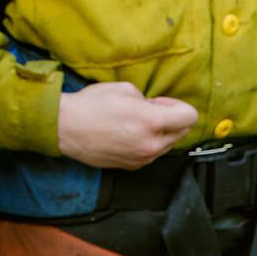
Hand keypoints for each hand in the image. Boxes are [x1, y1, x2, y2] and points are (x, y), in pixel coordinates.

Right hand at [57, 82, 197, 167]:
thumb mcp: (124, 89)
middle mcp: (151, 144)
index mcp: (152, 122)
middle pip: (182, 132)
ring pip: (168, 145)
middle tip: (150, 110)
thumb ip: (148, 99)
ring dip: (160, 132)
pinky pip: (151, 154)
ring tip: (136, 122)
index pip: (190, 116)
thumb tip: (155, 107)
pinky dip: (147, 143)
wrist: (67, 127)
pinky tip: (129, 133)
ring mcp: (142, 158)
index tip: (163, 103)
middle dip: (171, 119)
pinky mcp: (133, 166)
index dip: (178, 105)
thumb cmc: (91, 106)